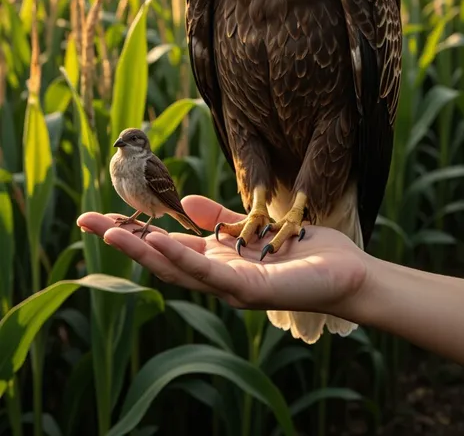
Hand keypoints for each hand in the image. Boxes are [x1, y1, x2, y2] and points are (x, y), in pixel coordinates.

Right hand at [77, 196, 367, 318]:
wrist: (346, 272)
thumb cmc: (303, 252)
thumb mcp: (252, 228)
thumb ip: (221, 219)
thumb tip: (187, 203)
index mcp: (217, 260)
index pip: (166, 244)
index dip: (133, 231)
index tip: (101, 215)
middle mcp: (216, 276)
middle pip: (161, 258)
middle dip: (124, 241)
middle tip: (87, 222)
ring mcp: (230, 286)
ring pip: (177, 269)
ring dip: (143, 251)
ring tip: (111, 233)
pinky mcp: (249, 290)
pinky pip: (210, 273)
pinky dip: (182, 259)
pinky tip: (159, 244)